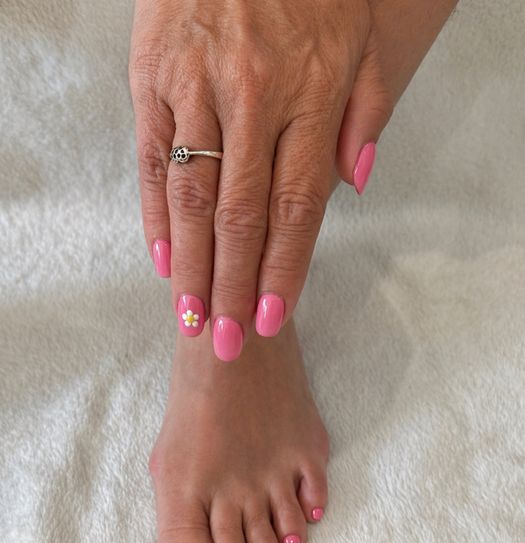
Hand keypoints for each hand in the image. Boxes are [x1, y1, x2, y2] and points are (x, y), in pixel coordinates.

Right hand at [129, 0, 372, 359]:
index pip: (296, 205)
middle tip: (227, 341)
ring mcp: (197, 87)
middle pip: (242, 215)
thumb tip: (359, 183)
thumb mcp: (359, 41)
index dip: (284, 269)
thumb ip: (365, 113)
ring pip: (193, 196)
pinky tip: (162, 260)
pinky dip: (156, 215)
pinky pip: (152, 159)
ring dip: (192, 266)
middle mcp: (252, 97)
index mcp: (309, 95)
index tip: (271, 318)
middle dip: (234, 286)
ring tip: (191, 317)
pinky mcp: (153, 77)